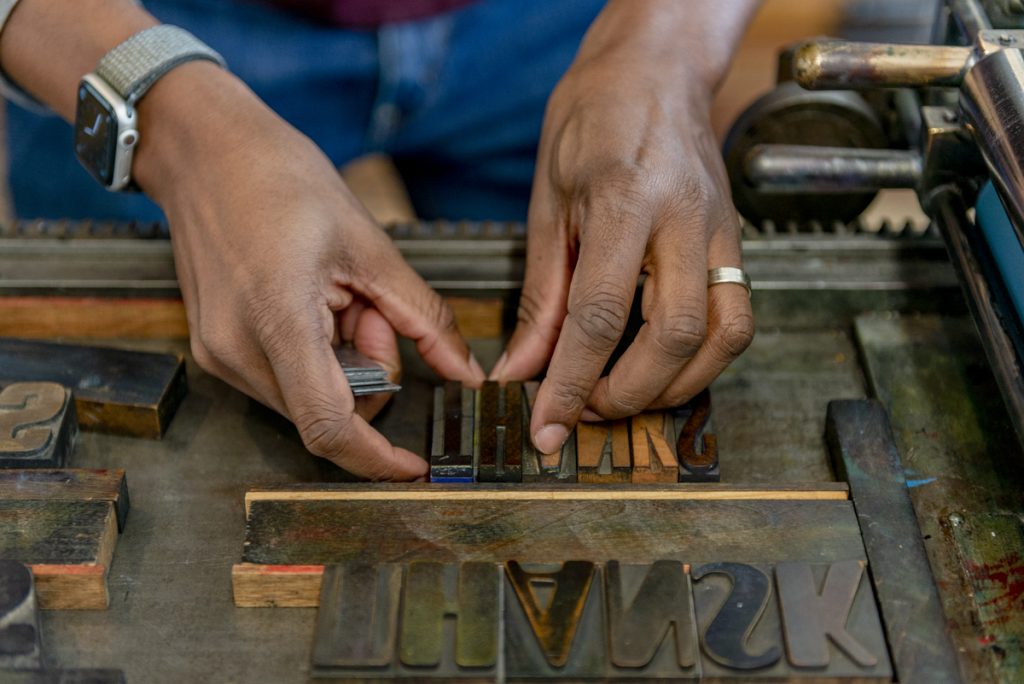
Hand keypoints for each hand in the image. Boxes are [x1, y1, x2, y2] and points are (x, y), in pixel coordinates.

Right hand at [135, 64, 483, 478]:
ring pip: (307, 397)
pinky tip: (315, 302)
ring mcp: (218, 354)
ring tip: (340, 296)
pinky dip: (316, 355)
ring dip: (344, 364)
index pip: (329, 426)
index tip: (415, 465)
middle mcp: (237, 351)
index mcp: (278, 320)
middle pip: (327, 411)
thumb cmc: (282, 179)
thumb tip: (465, 373)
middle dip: (371, 376)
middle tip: (373, 311)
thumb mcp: (370, 244)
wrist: (202, 150)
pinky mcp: (214, 349)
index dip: (378, 458)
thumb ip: (423, 318)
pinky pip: (283, 378)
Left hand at [491, 1, 755, 454]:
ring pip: (725, 336)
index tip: (547, 425)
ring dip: (676, 386)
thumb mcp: (547, 199)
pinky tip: (665, 365)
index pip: (599, 315)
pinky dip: (705, 359)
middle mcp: (685, 218)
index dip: (570, 382)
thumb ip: (541, 292)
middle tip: (586, 408)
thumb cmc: (594, 117)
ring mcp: (722, 230)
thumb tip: (522, 366)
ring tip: (627, 395)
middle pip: (674, 336)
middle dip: (627, 393)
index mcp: (623, 200)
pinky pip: (738, 317)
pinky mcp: (739, 240)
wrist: (657, 68)